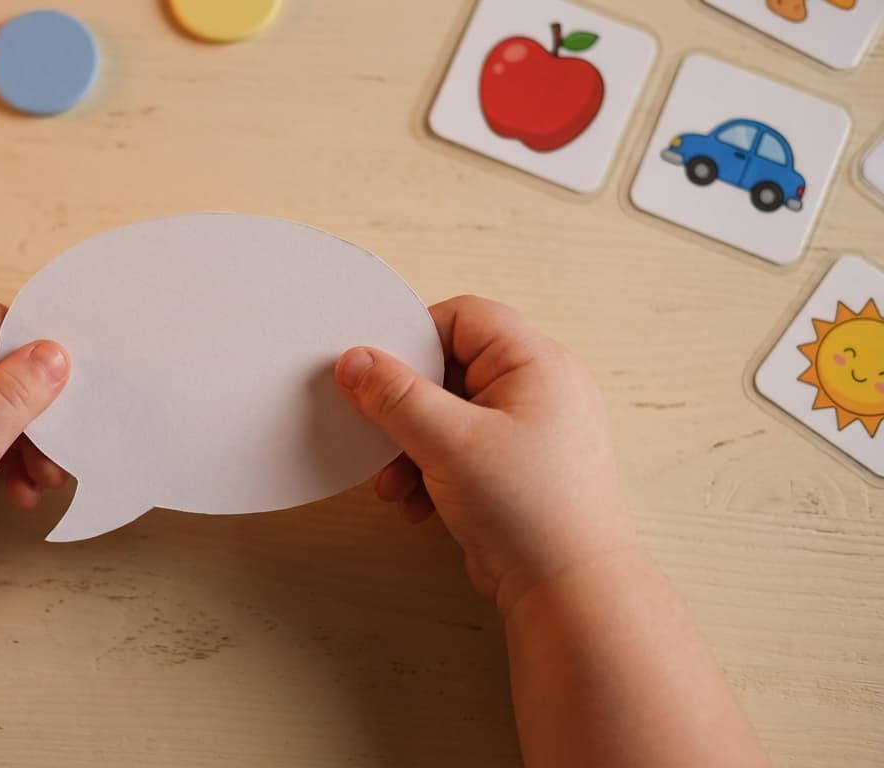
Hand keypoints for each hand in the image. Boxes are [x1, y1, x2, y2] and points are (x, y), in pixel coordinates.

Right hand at [335, 295, 638, 614]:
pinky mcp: (513, 469)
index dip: (414, 339)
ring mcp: (526, 431)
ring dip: (410, 447)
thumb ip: (396, 396)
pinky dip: (429, 472)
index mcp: (536, 364)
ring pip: (446, 415)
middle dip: (405, 409)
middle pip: (449, 369)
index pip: (463, 318)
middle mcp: (536, 390)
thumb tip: (355, 360)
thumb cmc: (530, 510)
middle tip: (377, 433)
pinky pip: (457, 450)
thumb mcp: (449, 443)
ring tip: (395, 484)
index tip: (374, 370)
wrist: (569, 592)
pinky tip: (416, 505)